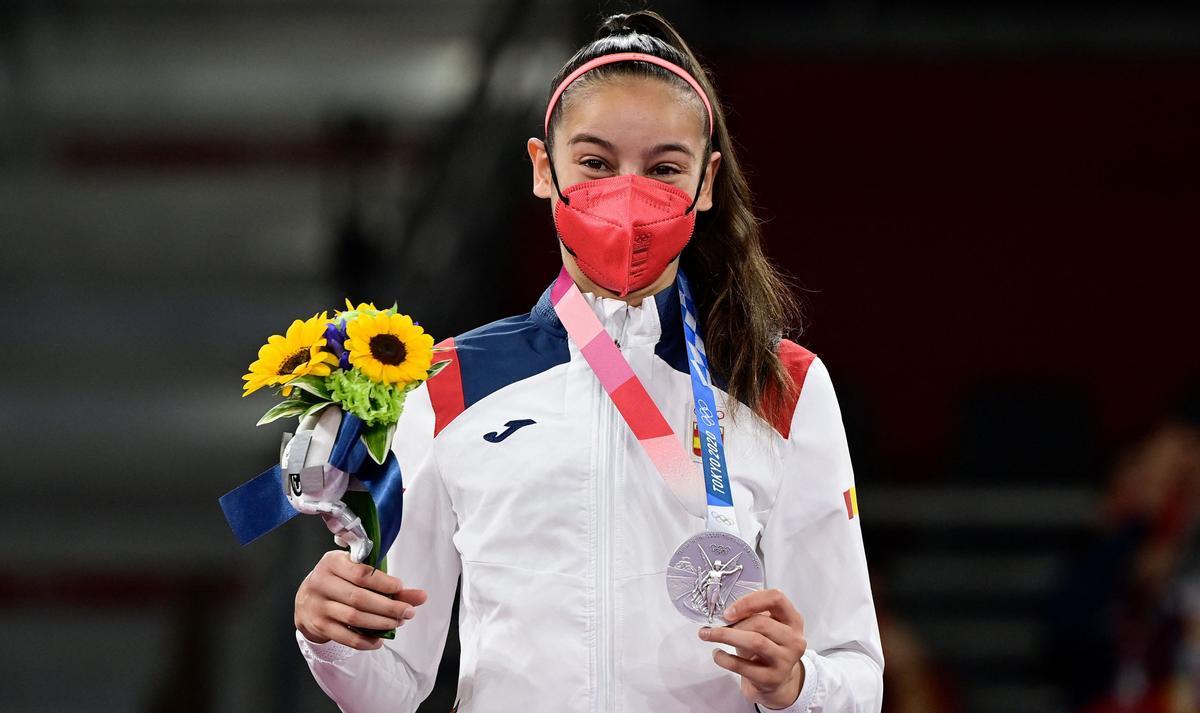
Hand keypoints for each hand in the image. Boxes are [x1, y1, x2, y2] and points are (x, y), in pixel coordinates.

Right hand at [295, 550, 427, 649]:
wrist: (306, 600)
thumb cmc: (339, 581)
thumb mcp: (357, 573)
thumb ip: (388, 584)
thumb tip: (421, 596)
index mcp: (332, 562)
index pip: (360, 573)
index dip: (383, 582)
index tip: (400, 587)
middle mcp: (321, 582)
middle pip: (359, 598)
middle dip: (388, 607)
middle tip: (408, 612)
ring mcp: (318, 606)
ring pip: (354, 617)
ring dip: (380, 623)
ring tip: (398, 622)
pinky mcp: (319, 626)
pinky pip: (346, 637)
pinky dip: (366, 641)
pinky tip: (380, 640)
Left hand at [699, 588, 806, 709]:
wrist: (776, 681)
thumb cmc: (767, 647)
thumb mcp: (766, 627)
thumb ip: (752, 615)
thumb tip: (723, 611)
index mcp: (793, 620)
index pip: (776, 598)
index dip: (750, 601)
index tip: (729, 610)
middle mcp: (794, 639)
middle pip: (762, 622)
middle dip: (733, 623)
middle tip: (714, 625)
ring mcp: (786, 661)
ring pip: (755, 642)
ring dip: (726, 636)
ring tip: (708, 635)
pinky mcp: (772, 679)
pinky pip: (743, 666)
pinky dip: (725, 658)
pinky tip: (717, 654)